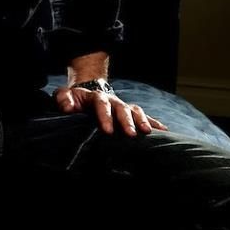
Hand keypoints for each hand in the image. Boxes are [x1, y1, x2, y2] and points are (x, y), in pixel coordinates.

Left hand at [53, 84, 168, 137]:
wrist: (85, 94)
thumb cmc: (74, 99)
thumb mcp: (65, 96)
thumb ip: (64, 99)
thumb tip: (69, 107)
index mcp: (96, 97)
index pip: (101, 104)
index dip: (105, 116)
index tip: (108, 131)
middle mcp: (113, 101)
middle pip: (122, 108)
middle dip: (127, 121)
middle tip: (131, 134)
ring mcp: (122, 106)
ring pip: (135, 111)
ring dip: (143, 120)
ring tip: (148, 132)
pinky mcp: (129, 114)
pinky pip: (144, 116)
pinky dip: (154, 122)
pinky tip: (164, 131)